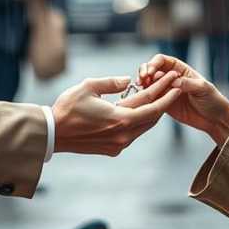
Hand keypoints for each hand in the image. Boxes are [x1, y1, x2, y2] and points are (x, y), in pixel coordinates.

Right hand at [52, 71, 181, 155]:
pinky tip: (141, 111)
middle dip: (164, 99)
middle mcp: (124, 134)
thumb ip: (112, 82)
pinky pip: (134, 133)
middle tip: (173, 85)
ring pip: (145, 126)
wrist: (53, 133)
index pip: (151, 102)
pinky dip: (140, 121)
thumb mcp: (89, 87)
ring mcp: (119, 144)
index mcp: (120, 118)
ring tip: (160, 96)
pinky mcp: (113, 149)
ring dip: (153, 111)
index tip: (175, 79)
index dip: (165, 89)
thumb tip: (128, 80)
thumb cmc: (68, 108)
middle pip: (153, 116)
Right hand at [138, 54, 228, 144]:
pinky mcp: (163, 103)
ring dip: (142, 85)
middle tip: (142, 81)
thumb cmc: (212, 99)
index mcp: (180, 69)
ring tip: (141, 90)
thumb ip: (187, 83)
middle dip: (144, 73)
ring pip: (148, 84)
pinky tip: (144, 100)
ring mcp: (166, 91)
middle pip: (151, 70)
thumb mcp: (203, 88)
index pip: (162, 60)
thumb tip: (174, 81)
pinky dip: (145, 98)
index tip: (150, 72)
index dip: (153, 64)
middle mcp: (171, 78)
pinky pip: (151, 98)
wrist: (214, 119)